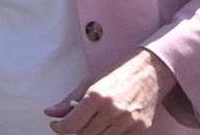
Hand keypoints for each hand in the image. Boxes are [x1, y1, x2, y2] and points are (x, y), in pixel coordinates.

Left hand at [45, 49, 175, 133]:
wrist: (150, 72)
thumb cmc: (116, 75)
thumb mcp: (88, 83)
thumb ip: (68, 101)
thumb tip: (49, 113)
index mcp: (96, 97)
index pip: (71, 125)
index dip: (59, 128)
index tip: (57, 126)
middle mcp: (112, 111)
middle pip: (84, 134)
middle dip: (75, 130)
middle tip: (75, 121)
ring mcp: (127, 121)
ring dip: (91, 133)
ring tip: (91, 120)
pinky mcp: (140, 128)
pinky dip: (108, 133)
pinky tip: (107, 122)